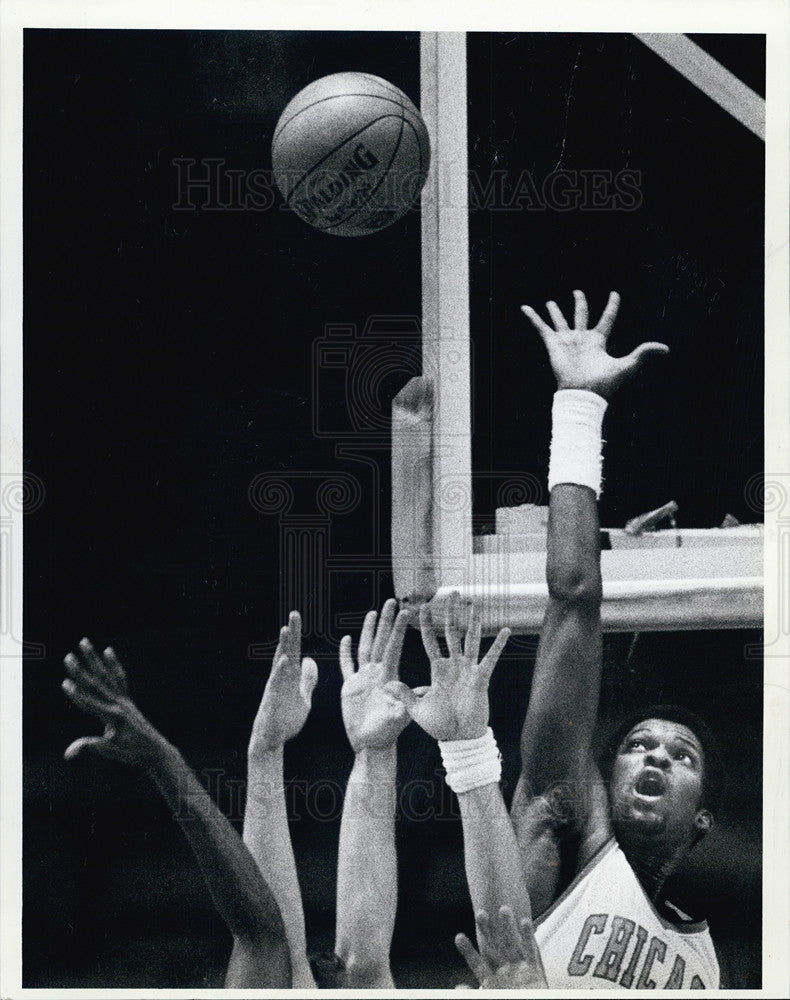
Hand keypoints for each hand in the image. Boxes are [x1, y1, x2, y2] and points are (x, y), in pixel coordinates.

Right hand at [62, 638, 168, 765]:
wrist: (155, 750)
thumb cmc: (132, 754)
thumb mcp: (111, 752)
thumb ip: (90, 747)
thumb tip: (68, 753)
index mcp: (114, 717)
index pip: (91, 704)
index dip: (77, 695)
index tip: (65, 683)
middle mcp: (119, 704)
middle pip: (96, 684)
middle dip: (80, 671)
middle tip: (68, 656)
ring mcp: (124, 700)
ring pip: (106, 675)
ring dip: (94, 659)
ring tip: (84, 642)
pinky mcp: (127, 699)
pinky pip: (119, 677)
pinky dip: (113, 664)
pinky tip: (108, 651)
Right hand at [248, 611, 317, 755]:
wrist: (273, 739)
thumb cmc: (286, 718)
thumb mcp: (303, 697)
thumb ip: (307, 680)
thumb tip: (309, 660)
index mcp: (290, 676)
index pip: (294, 650)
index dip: (296, 634)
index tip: (298, 616)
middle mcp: (281, 677)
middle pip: (287, 650)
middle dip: (291, 632)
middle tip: (295, 613)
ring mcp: (276, 686)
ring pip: (279, 662)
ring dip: (283, 646)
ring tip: (286, 629)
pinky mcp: (272, 698)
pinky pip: (276, 682)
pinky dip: (280, 670)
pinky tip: (285, 659)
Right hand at [340, 599, 414, 751]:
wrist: (371, 745)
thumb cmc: (387, 734)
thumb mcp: (400, 717)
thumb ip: (407, 703)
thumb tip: (422, 690)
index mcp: (388, 676)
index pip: (394, 646)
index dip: (399, 628)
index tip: (406, 610)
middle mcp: (377, 673)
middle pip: (381, 641)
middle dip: (386, 621)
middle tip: (391, 601)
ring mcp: (363, 678)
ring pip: (366, 648)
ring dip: (369, 630)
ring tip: (373, 612)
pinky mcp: (350, 687)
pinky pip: (346, 665)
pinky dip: (345, 652)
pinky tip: (346, 638)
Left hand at [386, 593, 509, 741]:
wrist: (459, 739)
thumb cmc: (440, 725)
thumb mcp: (417, 709)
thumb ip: (405, 694)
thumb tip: (387, 683)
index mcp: (437, 669)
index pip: (430, 640)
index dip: (427, 624)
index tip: (422, 606)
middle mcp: (453, 664)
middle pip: (452, 632)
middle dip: (451, 612)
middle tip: (452, 592)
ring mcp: (468, 669)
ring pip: (471, 639)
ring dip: (473, 621)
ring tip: (475, 602)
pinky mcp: (481, 678)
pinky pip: (490, 658)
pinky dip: (498, 644)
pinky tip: (505, 630)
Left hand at [455, 905, 547, 988]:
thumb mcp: (491, 998)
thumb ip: (474, 995)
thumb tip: (459, 987)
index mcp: (491, 981)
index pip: (477, 964)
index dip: (468, 952)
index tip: (458, 937)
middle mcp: (503, 971)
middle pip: (493, 948)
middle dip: (487, 931)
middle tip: (480, 914)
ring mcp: (518, 969)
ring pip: (512, 944)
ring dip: (508, 927)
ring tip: (504, 908)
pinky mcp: (534, 970)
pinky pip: (530, 951)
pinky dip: (528, 936)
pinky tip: (524, 921)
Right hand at [521, 289, 667, 398]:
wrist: (582, 394)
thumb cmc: (604, 383)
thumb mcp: (627, 366)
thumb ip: (644, 354)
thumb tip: (666, 349)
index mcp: (599, 341)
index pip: (607, 319)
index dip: (612, 306)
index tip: (614, 293)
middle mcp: (582, 339)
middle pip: (581, 316)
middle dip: (579, 303)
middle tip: (577, 292)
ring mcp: (567, 341)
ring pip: (560, 321)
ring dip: (555, 311)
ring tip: (550, 301)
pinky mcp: (553, 344)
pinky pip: (541, 327)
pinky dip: (532, 317)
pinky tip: (525, 307)